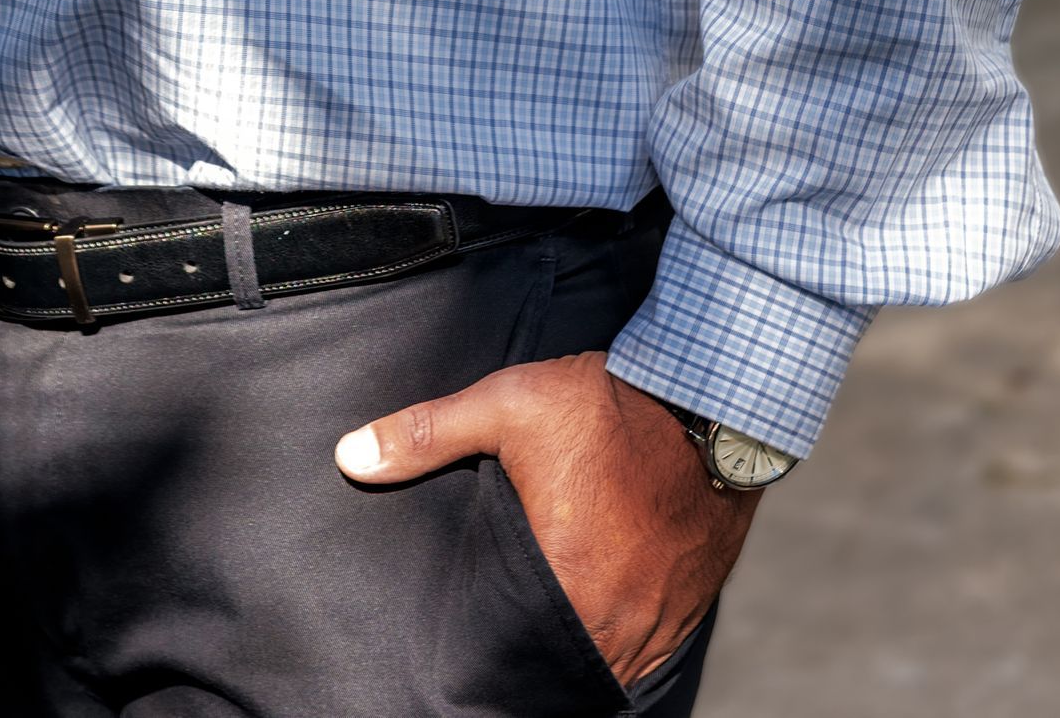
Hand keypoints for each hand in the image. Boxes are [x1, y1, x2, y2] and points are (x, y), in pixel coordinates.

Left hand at [335, 350, 759, 687]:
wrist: (710, 395)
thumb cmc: (606, 402)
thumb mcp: (506, 406)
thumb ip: (425, 435)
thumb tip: (349, 456)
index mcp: (566, 582)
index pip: (520, 655)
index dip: (500, 660)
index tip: (481, 652)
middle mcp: (619, 615)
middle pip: (570, 664)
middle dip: (543, 657)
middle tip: (515, 641)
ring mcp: (665, 612)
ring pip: (619, 661)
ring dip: (589, 650)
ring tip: (557, 633)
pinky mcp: (698, 595)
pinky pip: (659, 644)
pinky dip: (634, 637)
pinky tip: (611, 618)